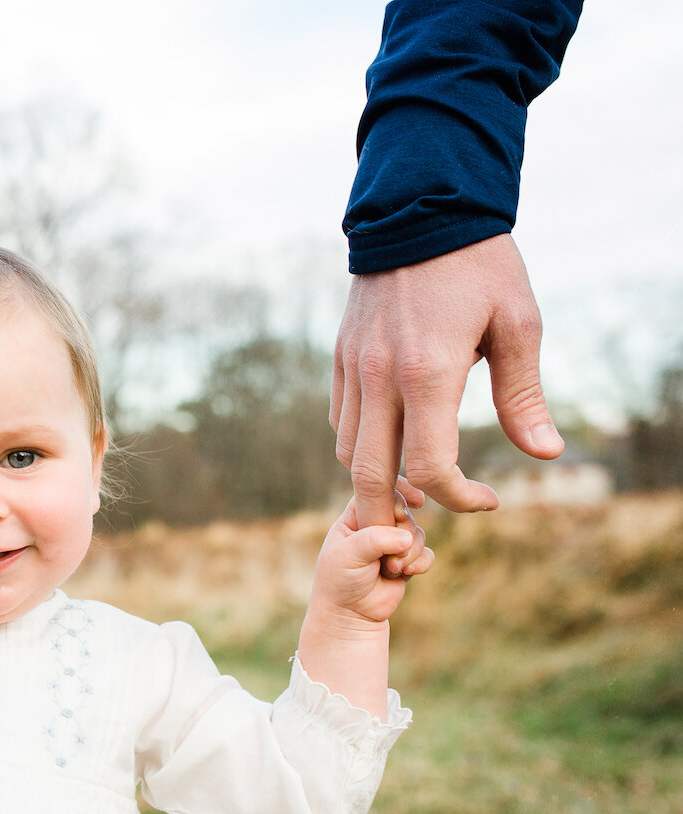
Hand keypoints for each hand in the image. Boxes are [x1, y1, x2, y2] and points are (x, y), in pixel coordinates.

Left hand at [311, 493, 433, 628]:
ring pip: (418, 534)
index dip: (399, 492)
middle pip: (405, 513)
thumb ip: (376, 539)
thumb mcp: (350, 554)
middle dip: (404, 534)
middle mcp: (376, 525)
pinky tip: (407, 573)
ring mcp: (392, 543)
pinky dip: (420, 563)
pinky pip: (427, 554)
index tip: (415, 501)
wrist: (349, 614)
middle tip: (389, 556)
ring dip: (409, 552)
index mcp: (356, 515)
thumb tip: (407, 537)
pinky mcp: (407, 561)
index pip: (380, 491)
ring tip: (392, 569)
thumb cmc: (341, 580)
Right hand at [332, 234, 564, 528]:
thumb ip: (524, 395)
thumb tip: (546, 453)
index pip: (429, 467)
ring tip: (412, 489)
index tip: (488, 499)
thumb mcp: (518, 324)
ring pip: (348, 451)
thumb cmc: (479, 265)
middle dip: (391, 518)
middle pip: (368, 476)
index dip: (459, 499)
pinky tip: (392, 441)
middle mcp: (380, 377)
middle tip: (422, 533)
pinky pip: (342, 419)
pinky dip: (361, 444)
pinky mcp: (340, 357)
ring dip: (375, 481)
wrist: (418, 209)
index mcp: (428, 373)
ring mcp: (353, 368)